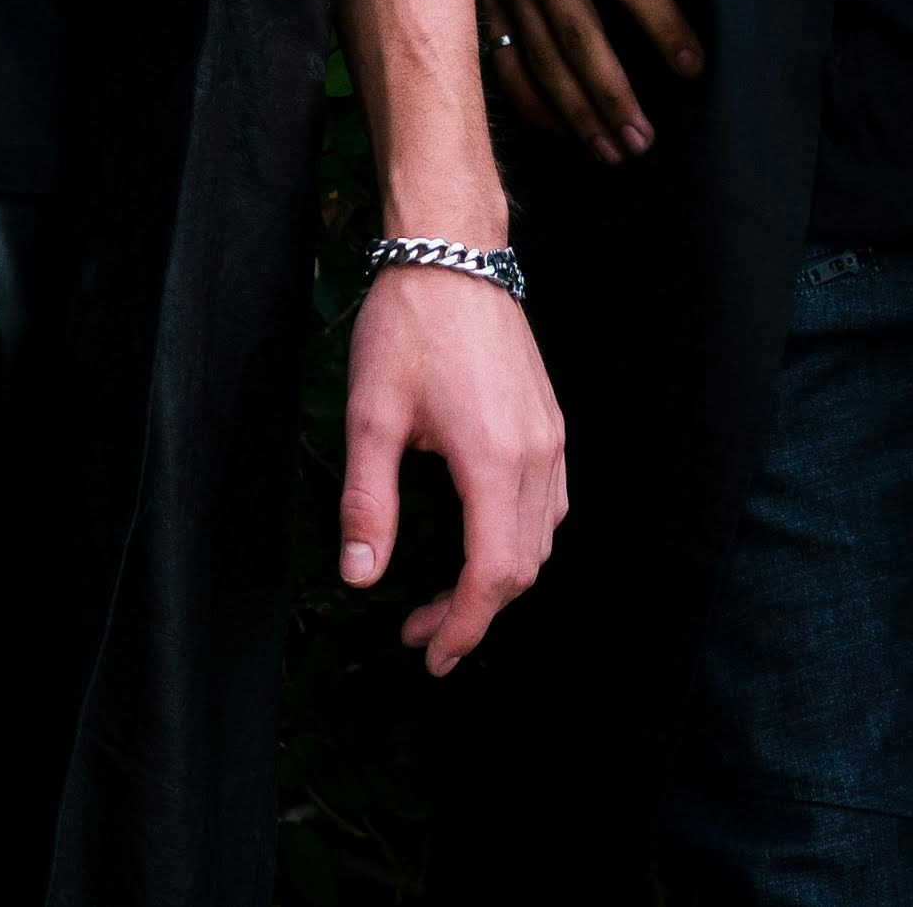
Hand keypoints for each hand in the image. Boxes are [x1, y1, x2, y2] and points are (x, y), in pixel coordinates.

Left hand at [336, 261, 564, 673]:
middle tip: (421, 635)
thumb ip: (369, 503)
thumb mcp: (371, 416)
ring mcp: (550, 437)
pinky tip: (481, 540)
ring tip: (445, 598)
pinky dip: (519, 539)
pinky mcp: (549, 421)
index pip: (492, 574)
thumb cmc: (407, 327)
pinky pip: (550, 503)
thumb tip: (362, 578)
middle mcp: (536, 455)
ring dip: (498, 579)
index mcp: (493, 460)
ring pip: (541, 538)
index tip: (433, 659)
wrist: (452, 253)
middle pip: (523, 566)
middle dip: (474, 612)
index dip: (464, 627)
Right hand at [475, 0, 704, 162]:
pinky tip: (563, 133)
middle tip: (644, 141)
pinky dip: (532, 104)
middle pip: (581, 38)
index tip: (694, 68)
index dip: (665, 26)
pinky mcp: (481, 1)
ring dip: (579, 114)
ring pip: (542, 61)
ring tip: (614, 152)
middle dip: (614, 97)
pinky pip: (504, 64)